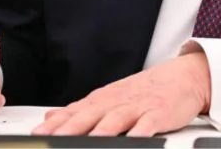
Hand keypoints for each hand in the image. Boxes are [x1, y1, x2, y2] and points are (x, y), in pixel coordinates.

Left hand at [32, 52, 210, 136]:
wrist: (183, 77)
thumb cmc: (145, 91)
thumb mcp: (110, 98)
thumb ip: (80, 111)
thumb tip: (50, 118)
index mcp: (102, 100)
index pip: (73, 113)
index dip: (54, 126)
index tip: (37, 137)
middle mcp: (116, 102)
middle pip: (89, 116)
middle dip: (70, 129)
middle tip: (53, 140)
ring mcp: (138, 107)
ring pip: (116, 119)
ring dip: (101, 131)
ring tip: (90, 142)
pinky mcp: (159, 112)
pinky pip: (148, 123)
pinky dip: (140, 131)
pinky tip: (134, 139)